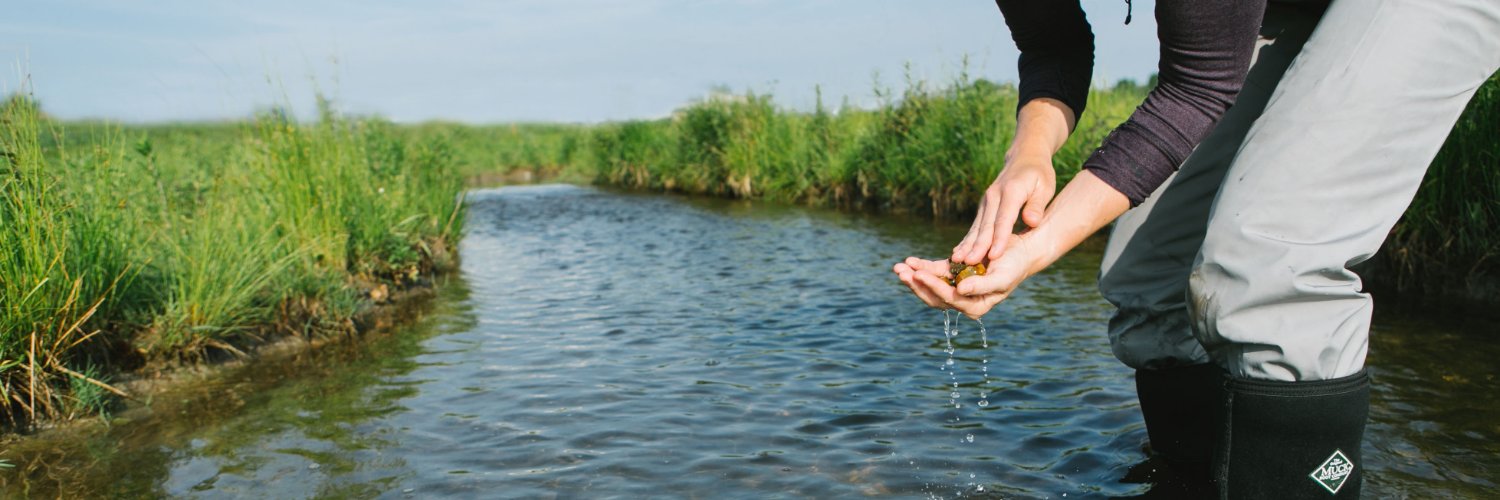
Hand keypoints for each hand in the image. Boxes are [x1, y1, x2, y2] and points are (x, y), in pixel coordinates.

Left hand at [893, 233, 1041, 319]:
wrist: (1020, 251)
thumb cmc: (1015, 265)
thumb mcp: (1002, 277)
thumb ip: (981, 286)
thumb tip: (960, 290)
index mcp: (975, 306)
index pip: (949, 299)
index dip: (933, 287)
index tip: (919, 274)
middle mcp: (964, 300)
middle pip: (934, 296)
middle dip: (916, 284)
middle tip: (901, 272)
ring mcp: (957, 287)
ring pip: (930, 285)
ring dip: (913, 277)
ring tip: (898, 267)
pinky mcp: (953, 274)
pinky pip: (934, 272)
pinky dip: (921, 266)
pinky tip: (909, 261)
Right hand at [951, 153, 1055, 265]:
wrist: (1025, 157)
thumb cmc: (1039, 174)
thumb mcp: (1045, 187)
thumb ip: (1037, 205)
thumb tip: (1032, 222)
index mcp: (1011, 191)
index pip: (1004, 219)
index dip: (999, 239)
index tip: (994, 256)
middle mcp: (994, 196)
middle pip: (986, 225)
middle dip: (978, 245)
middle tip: (970, 262)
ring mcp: (986, 200)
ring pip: (977, 226)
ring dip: (967, 244)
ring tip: (957, 260)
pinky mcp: (984, 206)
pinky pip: (976, 225)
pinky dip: (968, 239)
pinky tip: (959, 253)